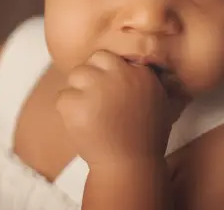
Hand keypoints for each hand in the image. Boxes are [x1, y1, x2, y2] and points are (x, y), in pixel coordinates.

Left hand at [55, 50, 172, 168]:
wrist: (129, 166)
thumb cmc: (146, 136)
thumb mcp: (161, 101)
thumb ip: (149, 78)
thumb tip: (140, 61)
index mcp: (140, 73)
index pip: (114, 58)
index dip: (109, 72)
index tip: (111, 89)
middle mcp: (119, 76)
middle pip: (94, 59)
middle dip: (92, 75)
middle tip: (96, 98)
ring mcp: (96, 89)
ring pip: (75, 74)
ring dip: (78, 90)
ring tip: (88, 112)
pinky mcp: (76, 105)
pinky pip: (62, 97)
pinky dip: (67, 110)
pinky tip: (80, 124)